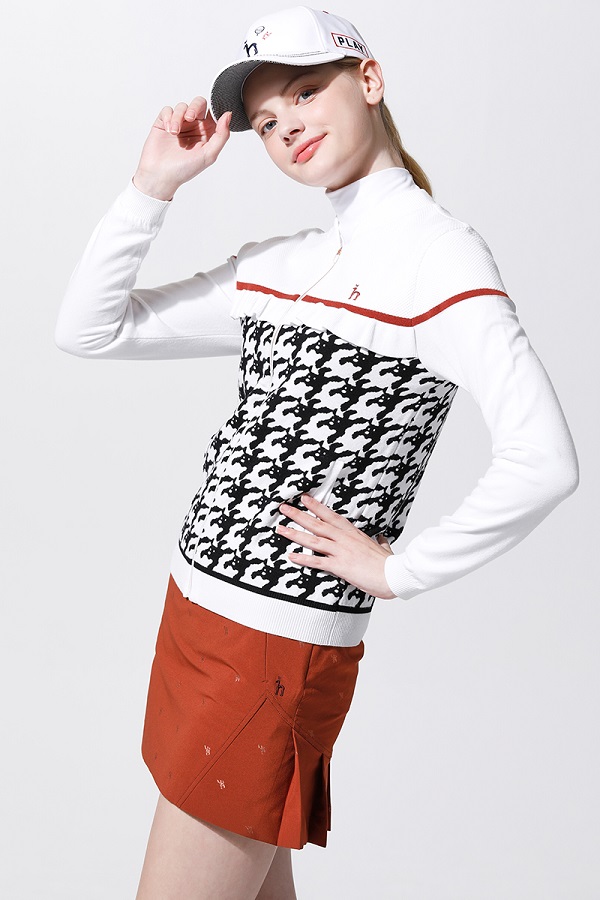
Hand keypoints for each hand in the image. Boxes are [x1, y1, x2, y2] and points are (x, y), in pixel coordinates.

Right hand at [133, 97, 231, 199]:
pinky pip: (167, 110)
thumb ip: (222, 135)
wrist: (160, 175)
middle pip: (199, 103)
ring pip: (182, 106)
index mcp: (207, 133)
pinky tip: (168, 130)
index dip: (212, 109)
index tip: (208, 116)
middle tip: (190, 118)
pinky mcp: (164, 123)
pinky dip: (168, 117)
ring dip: (178, 116)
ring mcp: (179, 124)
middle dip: (195, 106)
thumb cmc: (185, 169)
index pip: (213, 113)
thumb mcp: (209, 155)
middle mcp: (194, 127)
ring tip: (174, 132)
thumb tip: (228, 115)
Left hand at [276, 494, 396, 599]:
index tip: (304, 499)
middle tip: (284, 508)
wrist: (394, 575)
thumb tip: (381, 539)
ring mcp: (341, 551)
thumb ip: (380, 543)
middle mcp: (345, 539)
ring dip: (295, 534)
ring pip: (313, 539)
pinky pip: (317, 561)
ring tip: (281, 529)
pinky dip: (303, 559)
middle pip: (317, 524)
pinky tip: (291, 556)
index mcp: (353, 533)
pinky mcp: (340, 566)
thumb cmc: (389, 564)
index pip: (331, 515)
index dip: (316, 506)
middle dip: (299, 515)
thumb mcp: (384, 548)